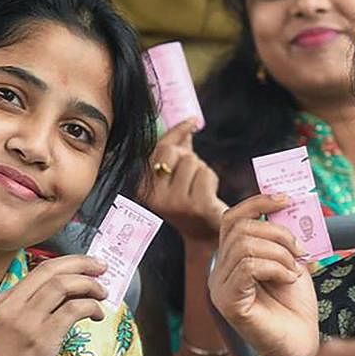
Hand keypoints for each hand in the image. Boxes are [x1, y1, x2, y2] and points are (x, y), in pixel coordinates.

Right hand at [0, 255, 106, 355]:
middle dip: (82, 264)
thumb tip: (72, 292)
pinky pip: (73, 310)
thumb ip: (35, 310)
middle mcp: (11, 308)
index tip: (88, 265)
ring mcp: (25, 323)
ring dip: (89, 285)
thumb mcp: (14, 332)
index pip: (40, 270)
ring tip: (102, 294)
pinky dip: (90, 306)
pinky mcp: (41, 340)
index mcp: (4, 303)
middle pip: (52, 271)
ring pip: (63, 285)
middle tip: (102, 268)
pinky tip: (97, 315)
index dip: (69, 263)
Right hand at [141, 120, 227, 242]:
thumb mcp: (177, 175)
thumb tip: (186, 122)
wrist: (204, 234)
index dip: (177, 132)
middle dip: (189, 158)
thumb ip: (178, 149)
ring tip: (198, 189)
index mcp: (143, 188)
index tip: (192, 121)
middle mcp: (154, 197)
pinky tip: (208, 195)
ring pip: (193, 163)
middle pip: (175, 153)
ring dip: (201, 171)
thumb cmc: (190, 200)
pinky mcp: (195, 206)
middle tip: (192, 175)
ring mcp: (174, 203)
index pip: (159, 149)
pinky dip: (211, 180)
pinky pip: (206, 174)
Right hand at [209, 194, 317, 355]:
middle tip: (300, 250)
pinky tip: (289, 280)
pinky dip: (275, 267)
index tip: (285, 199)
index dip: (256, 203)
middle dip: (277, 232)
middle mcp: (219, 272)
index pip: (231, 219)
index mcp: (231, 260)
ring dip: (280, 253)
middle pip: (239, 229)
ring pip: (244, 246)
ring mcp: (220, 289)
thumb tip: (283, 205)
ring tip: (295, 270)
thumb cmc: (295, 308)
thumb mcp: (290, 261)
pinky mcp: (229, 303)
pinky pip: (248, 267)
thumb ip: (281, 237)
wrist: (300, 346)